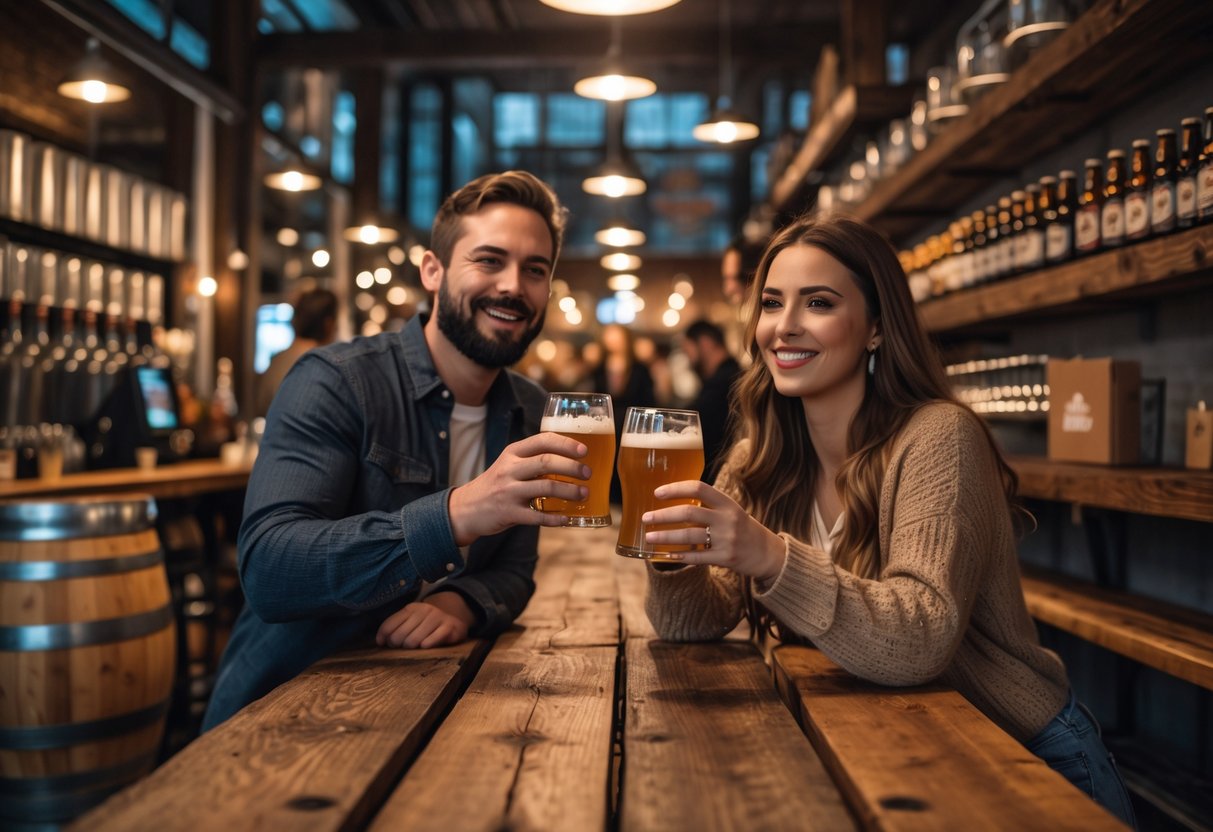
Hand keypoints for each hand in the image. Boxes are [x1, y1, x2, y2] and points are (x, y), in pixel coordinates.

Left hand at [376, 592, 474, 648]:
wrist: (454, 620)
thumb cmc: (427, 625)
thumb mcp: (412, 620)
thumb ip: (395, 627)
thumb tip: (379, 641)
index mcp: (411, 608)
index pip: (389, 624)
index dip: (383, 637)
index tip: (383, 644)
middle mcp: (423, 610)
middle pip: (399, 635)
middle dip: (398, 645)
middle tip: (403, 647)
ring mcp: (436, 618)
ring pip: (413, 640)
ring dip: (412, 648)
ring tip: (415, 647)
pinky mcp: (448, 627)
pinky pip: (430, 642)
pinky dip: (425, 646)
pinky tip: (426, 646)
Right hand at [448, 432, 589, 545]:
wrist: (466, 508)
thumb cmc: (496, 484)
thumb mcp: (509, 464)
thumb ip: (533, 459)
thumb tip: (573, 459)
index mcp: (513, 453)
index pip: (542, 440)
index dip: (566, 444)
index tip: (584, 451)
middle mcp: (510, 469)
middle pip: (547, 462)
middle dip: (572, 467)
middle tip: (588, 473)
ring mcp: (508, 491)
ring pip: (546, 487)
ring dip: (570, 491)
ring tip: (584, 494)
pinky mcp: (508, 513)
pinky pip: (537, 516)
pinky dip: (555, 518)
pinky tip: (567, 519)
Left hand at [641, 480, 786, 583]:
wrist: (768, 553)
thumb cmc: (743, 529)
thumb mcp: (731, 511)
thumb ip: (709, 506)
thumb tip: (674, 500)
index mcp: (728, 503)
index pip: (699, 489)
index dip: (676, 488)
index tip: (657, 493)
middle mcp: (728, 519)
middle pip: (689, 513)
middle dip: (663, 515)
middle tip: (646, 518)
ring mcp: (727, 540)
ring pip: (689, 536)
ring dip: (665, 536)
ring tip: (649, 537)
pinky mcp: (726, 559)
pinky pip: (697, 557)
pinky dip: (679, 556)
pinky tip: (666, 554)